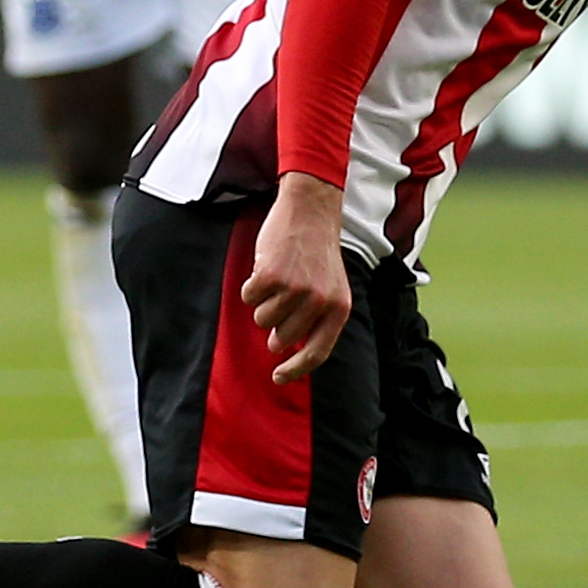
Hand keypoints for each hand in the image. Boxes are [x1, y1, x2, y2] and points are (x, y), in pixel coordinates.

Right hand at [244, 173, 352, 380]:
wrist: (311, 210)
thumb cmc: (318, 252)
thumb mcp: (332, 287)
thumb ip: (319, 318)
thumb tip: (290, 350)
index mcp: (338, 308)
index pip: (316, 353)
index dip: (295, 369)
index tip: (278, 377)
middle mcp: (319, 302)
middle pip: (281, 337)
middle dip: (274, 324)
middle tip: (281, 299)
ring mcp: (295, 289)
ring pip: (262, 319)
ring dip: (263, 302)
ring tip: (278, 277)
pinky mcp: (271, 275)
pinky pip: (248, 297)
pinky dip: (251, 285)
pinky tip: (266, 266)